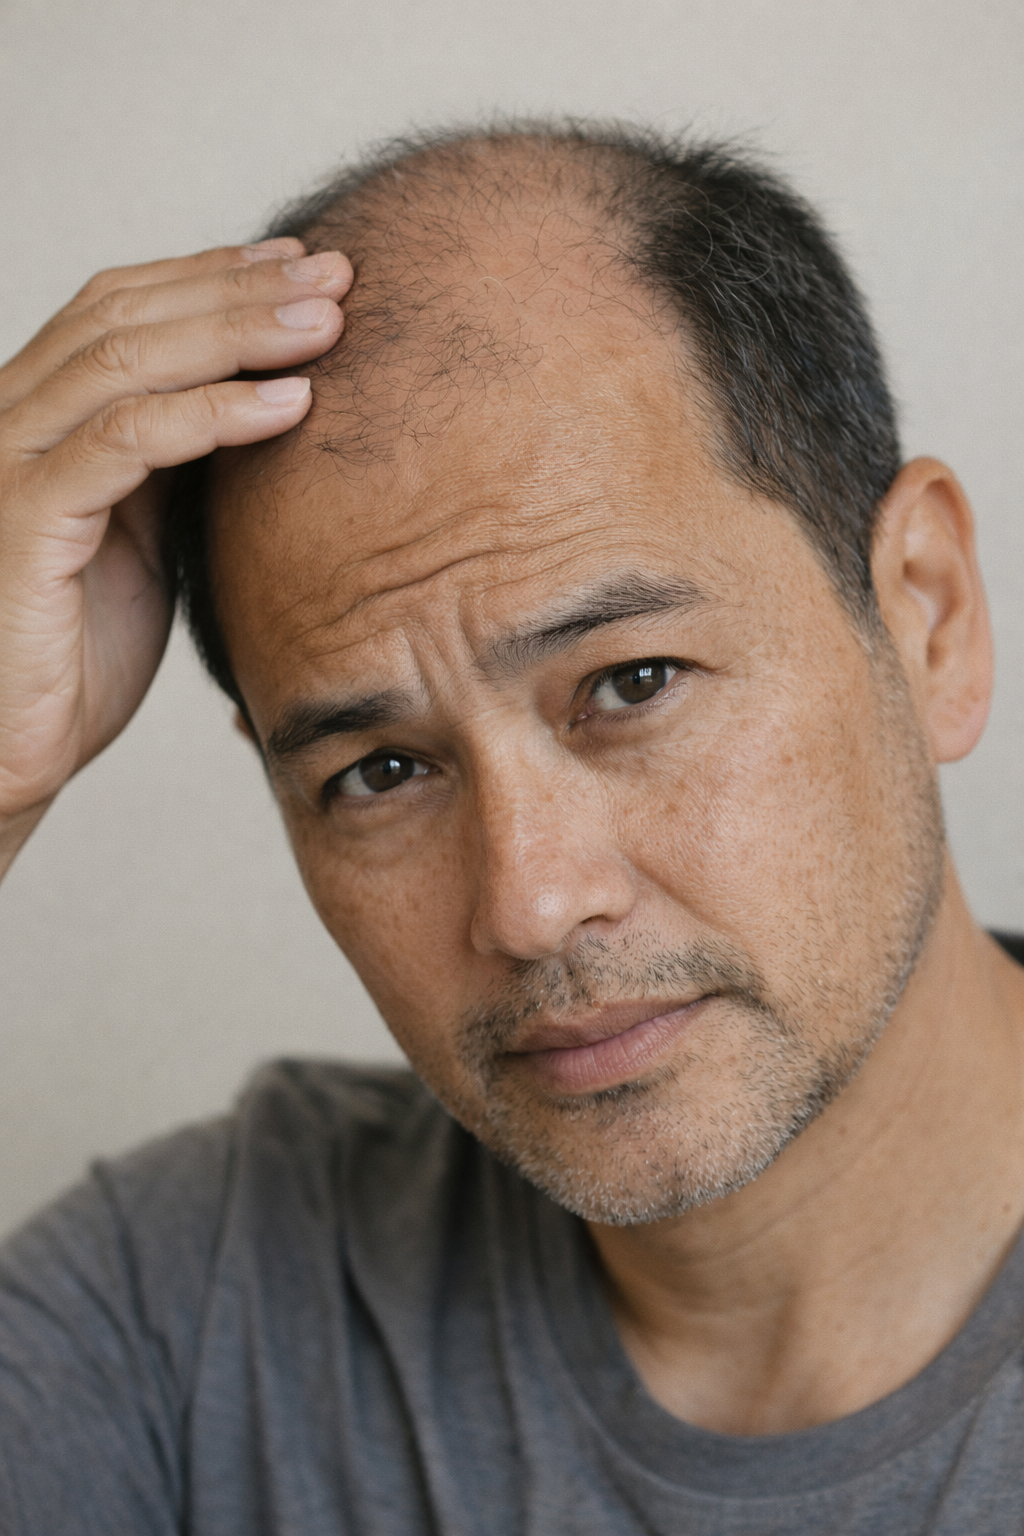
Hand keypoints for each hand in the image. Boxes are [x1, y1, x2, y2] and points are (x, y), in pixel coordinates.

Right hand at [0, 237, 350, 874]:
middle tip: (334, 274)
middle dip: (240, 288)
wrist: (16, 746)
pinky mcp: (27, 518)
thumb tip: (256, 399)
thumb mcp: (143, 537)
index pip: (123, 308)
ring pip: (127, 359)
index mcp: (40, 415)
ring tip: (327, 324)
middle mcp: (14, 419)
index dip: (214, 276)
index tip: (302, 264)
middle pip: (129, 313)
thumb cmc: (80, 651)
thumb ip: (174, 464)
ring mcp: (12, 463)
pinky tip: (288, 404)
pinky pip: (127, 441)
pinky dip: (214, 414)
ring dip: (238, 333)